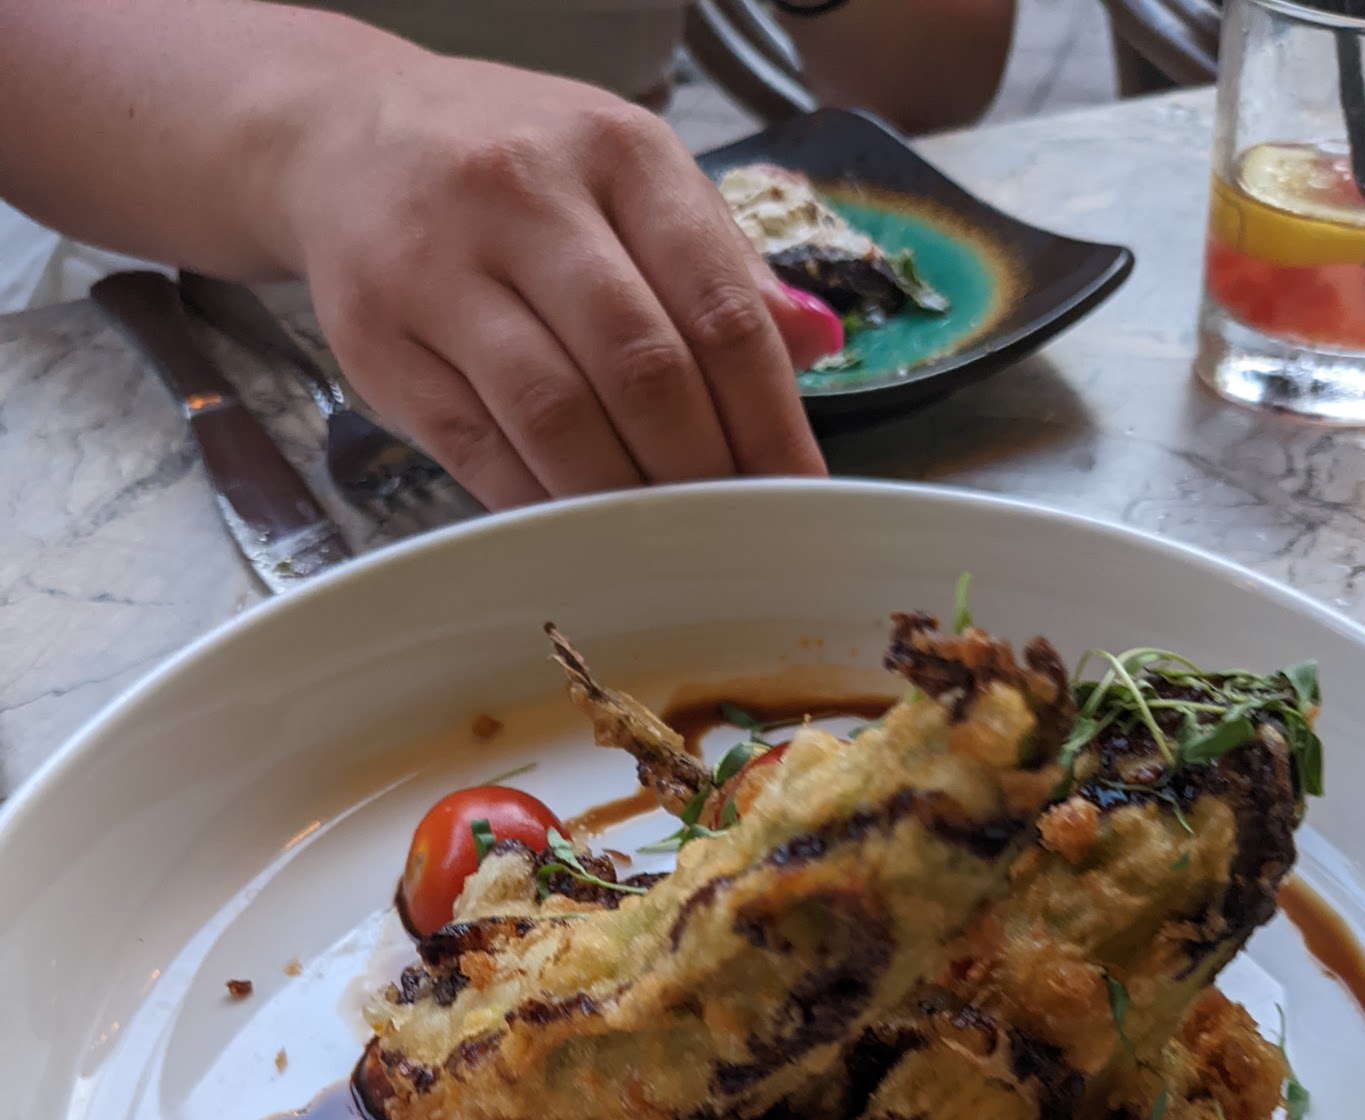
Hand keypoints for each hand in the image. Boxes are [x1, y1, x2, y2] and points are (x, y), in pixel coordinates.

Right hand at [278, 49, 830, 507]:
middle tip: (728, 530)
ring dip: (620, 498)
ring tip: (661, 537)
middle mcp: (524, 196)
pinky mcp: (377, 341)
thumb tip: (816, 343)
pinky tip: (576, 527)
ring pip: (555, 416)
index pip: (718, 306)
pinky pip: (477, 450)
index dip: (768, 419)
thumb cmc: (516, 170)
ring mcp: (438, 268)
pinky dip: (539, 504)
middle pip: (641, 369)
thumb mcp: (629, 177)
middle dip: (699, 470)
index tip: (796, 491)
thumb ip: (719, 263)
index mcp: (616, 153)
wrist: (346, 135)